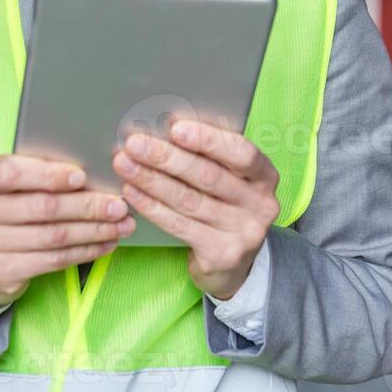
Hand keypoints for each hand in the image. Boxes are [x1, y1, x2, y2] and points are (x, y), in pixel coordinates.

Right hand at [0, 153, 135, 306]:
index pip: (10, 172)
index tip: (82, 176)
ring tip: (120, 225)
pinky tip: (104, 244)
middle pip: (40, 207)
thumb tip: (91, 170)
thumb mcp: (8, 189)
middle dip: (86, 205)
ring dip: (93, 230)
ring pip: (52, 236)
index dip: (48, 174)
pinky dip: (84, 251)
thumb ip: (36, 175)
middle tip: (118, 205)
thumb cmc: (3, 212)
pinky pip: (52, 260)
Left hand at [112, 118, 279, 300]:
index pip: (241, 153)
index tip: (175, 128)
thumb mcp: (231, 180)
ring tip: (125, 165)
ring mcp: (243, 232)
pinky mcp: (221, 254)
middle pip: (209, 176)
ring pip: (189, 200)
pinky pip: (179, 225)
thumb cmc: (226, 206)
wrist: (235, 264)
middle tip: (135, 144)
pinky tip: (132, 193)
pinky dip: (151, 207)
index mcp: (265, 176)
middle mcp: (261, 204)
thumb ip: (211, 157)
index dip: (208, 139)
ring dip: (152, 180)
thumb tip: (167, 127)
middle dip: (167, 158)